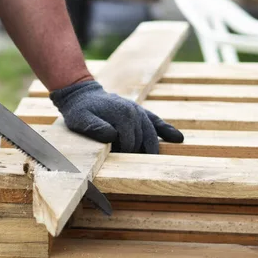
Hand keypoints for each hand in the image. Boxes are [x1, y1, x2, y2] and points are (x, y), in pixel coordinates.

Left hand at [50, 80, 183, 152]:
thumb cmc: (79, 110)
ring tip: (152, 161)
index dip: (124, 153)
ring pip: (152, 133)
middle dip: (136, 152)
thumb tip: (113, 137)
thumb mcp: (81, 120)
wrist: (81, 94)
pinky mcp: (139, 111)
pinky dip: (166, 130)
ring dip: (152, 147)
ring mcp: (138, 111)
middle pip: (143, 139)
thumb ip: (96, 128)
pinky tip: (178, 139)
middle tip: (128, 163)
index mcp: (122, 115)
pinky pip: (155, 121)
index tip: (115, 158)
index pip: (131, 142)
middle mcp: (134, 112)